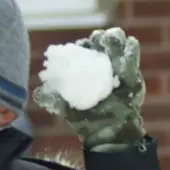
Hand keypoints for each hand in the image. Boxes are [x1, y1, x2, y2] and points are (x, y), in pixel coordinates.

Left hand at [34, 27, 145, 148]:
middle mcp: (101, 67)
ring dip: (115, 41)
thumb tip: (37, 93)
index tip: (79, 45)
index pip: (83, 54)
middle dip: (100, 40)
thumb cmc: (86, 120)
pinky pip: (132, 62)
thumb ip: (53, 100)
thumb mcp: (67, 109)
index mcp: (84, 71)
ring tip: (113, 36)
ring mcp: (118, 71)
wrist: (107, 134)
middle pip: (101, 47)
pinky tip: (130, 43)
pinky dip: (131, 52)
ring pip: (117, 50)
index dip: (81, 48)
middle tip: (98, 37)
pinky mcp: (132, 78)